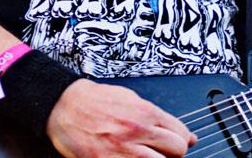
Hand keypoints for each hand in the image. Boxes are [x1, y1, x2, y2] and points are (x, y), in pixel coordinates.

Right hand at [46, 79, 196, 156]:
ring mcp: (123, 150)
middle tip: (161, 151)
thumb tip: (185, 135)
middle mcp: (138, 131)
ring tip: (146, 155)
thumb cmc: (98, 102)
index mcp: (146, 113)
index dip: (181, 139)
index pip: (181, 133)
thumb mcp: (132, 100)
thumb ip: (159, 118)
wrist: (66, 107)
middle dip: (172, 152)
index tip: (177, 142)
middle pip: (177, 150)